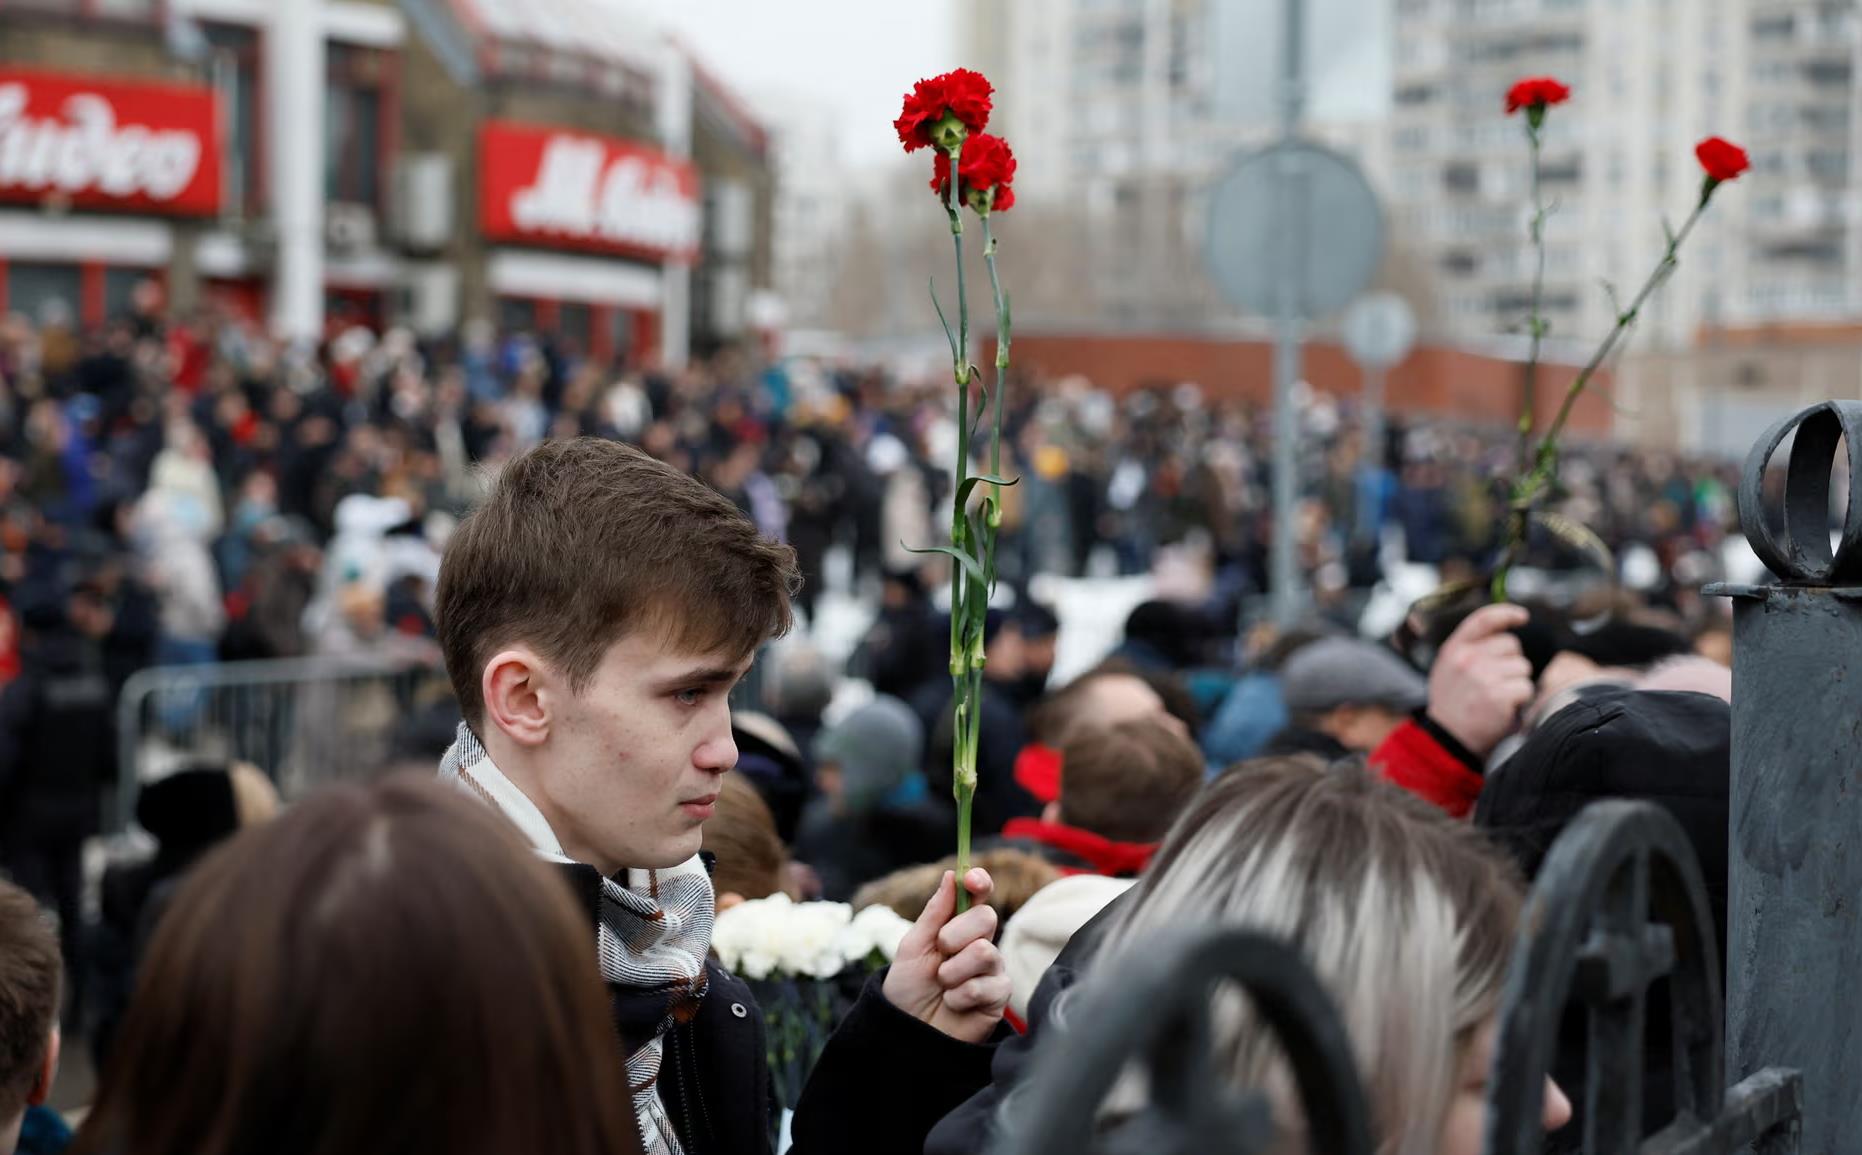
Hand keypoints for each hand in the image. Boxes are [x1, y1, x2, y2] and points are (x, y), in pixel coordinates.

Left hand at [882, 869, 1010, 1043]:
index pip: (978, 896)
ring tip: (943, 986)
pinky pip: (986, 985)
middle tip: (940, 953)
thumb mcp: (913, 947)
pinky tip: (954, 1004)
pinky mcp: (999, 996)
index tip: (971, 879)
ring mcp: (992, 969)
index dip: (978, 882)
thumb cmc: (908, 990)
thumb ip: (935, 913)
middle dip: (955, 934)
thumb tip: (951, 875)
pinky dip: (960, 996)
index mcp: (957, 926)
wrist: (909, 1033)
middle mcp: (979, 943)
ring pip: (985, 952)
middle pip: (986, 917)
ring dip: (953, 971)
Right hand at [1425, 603, 1534, 759]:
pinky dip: (1520, 699)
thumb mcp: (1448, 668)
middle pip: (1511, 645)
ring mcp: (1483, 676)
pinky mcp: (1498, 695)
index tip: (1522, 617)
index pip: (1484, 619)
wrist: (1447, 739)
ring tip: (1496, 696)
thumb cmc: (1452, 703)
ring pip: (1522, 667)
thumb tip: (1505, 630)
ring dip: (1516, 682)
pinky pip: (1526, 687)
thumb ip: (1470, 648)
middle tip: (1496, 682)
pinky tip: (1503, 708)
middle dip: (1511, 662)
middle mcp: (1468, 658)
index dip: (1507, 613)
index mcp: (1454, 649)